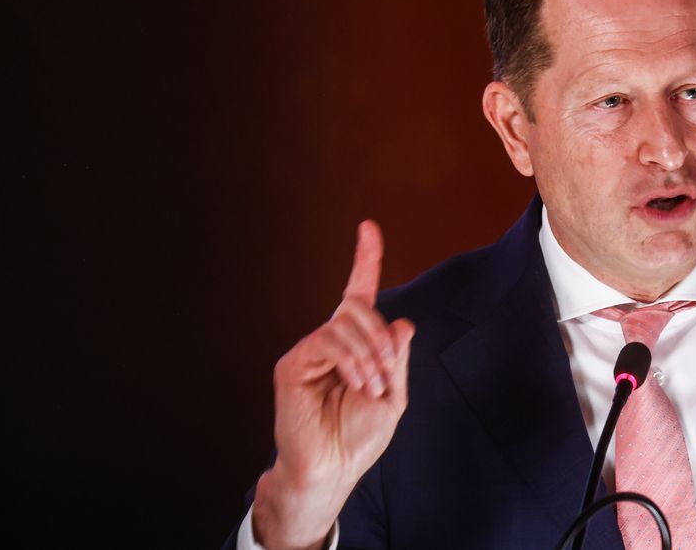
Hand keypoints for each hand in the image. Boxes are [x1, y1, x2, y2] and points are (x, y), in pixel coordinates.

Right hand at [253, 221, 414, 549]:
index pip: (357, 293)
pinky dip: (350, 360)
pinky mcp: (293, 364)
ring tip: (371, 386)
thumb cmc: (359, 437)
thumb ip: (396, 358)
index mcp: (355, 345)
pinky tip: (355, 383)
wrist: (332, 467)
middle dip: (381, 338)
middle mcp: (330, 342)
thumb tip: (402, 322)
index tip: (368, 228)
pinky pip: (328, 341)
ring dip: (369, 355)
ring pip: (345, 324)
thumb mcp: (392, 395)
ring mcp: (310, 351)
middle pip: (360, 309)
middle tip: (386, 374)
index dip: (364, 259)